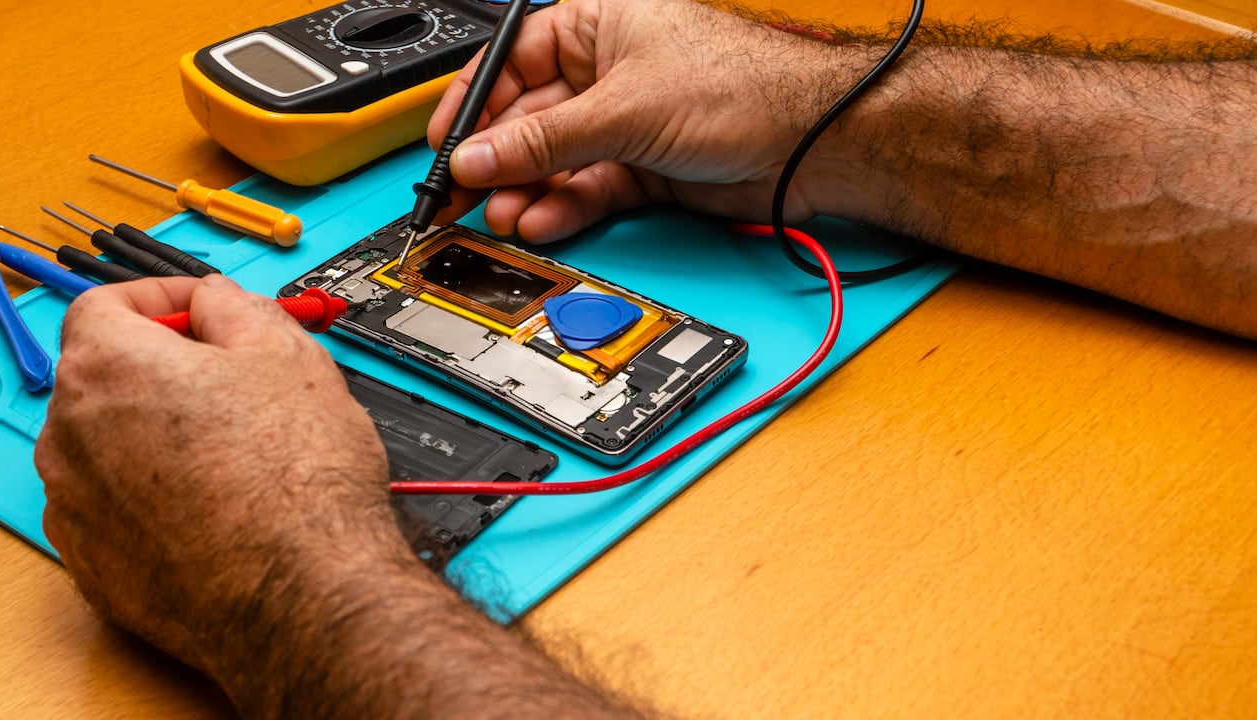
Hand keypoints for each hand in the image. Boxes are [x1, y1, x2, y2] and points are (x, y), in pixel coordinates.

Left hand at [35, 275, 393, 676]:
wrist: (302, 591)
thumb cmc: (297, 482)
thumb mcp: (287, 355)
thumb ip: (237, 308)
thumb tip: (219, 302)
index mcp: (107, 369)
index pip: (104, 304)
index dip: (159, 297)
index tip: (199, 310)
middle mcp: (71, 437)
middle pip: (104, 377)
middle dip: (163, 369)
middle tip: (232, 380)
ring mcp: (76, 508)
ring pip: (108, 447)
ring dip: (156, 436)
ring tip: (235, 451)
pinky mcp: (95, 566)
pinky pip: (116, 510)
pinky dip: (155, 497)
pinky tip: (218, 504)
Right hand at [429, 0, 856, 241]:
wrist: (811, 143)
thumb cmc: (743, 87)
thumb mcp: (623, 109)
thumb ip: (544, 140)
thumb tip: (479, 156)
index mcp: (595, 24)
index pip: (511, 63)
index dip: (473, 107)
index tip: (445, 146)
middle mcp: (604, 72)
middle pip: (528, 120)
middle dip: (496, 161)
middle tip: (460, 196)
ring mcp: (622, 123)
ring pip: (555, 162)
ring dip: (526, 192)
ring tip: (501, 217)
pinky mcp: (641, 168)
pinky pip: (586, 189)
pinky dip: (563, 207)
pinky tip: (541, 222)